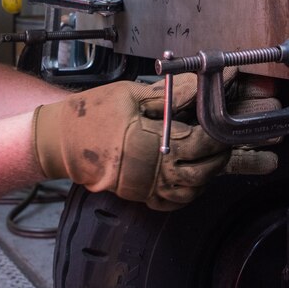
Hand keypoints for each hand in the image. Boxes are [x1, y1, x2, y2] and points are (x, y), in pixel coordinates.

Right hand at [32, 75, 226, 210]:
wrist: (59, 140)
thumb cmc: (91, 114)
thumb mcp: (130, 94)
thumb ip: (167, 95)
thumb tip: (197, 85)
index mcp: (152, 142)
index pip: (200, 141)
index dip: (218, 132)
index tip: (225, 120)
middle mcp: (153, 170)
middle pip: (203, 170)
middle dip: (221, 155)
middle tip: (230, 140)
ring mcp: (146, 187)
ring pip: (192, 190)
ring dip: (209, 175)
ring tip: (217, 158)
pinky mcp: (139, 195)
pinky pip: (173, 202)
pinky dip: (189, 192)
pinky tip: (195, 177)